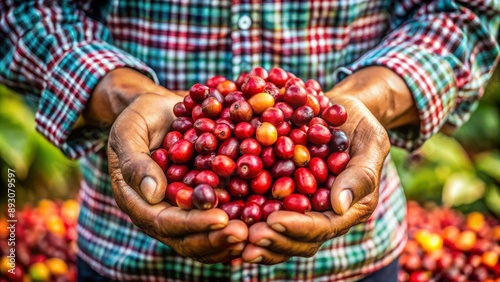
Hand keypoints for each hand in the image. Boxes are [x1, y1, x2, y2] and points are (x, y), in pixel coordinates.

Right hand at [97, 68, 246, 262]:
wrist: (160, 109)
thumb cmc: (139, 118)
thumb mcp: (128, 132)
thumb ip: (135, 162)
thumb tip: (153, 195)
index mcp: (139, 201)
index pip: (165, 222)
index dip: (193, 223)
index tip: (220, 219)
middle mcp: (163, 212)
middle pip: (188, 239)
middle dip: (216, 238)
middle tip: (244, 234)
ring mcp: (185, 209)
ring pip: (206, 236)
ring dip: (230, 238)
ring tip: (256, 233)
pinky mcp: (204, 199)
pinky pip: (222, 217)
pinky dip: (240, 221)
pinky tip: (262, 220)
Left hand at [242, 95, 389, 263]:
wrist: (341, 112)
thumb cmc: (362, 126)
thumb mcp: (371, 143)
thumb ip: (360, 174)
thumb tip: (338, 206)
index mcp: (347, 208)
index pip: (322, 227)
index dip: (299, 227)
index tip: (274, 221)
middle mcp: (321, 212)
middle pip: (297, 238)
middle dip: (273, 239)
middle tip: (248, 236)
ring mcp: (300, 204)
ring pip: (278, 230)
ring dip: (256, 236)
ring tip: (234, 232)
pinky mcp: (281, 192)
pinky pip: (263, 207)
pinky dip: (245, 212)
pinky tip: (224, 211)